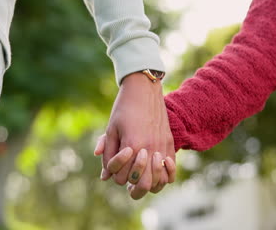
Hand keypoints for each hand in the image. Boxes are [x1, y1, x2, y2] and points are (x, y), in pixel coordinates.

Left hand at [95, 72, 175, 198]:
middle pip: (142, 185)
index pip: (122, 178)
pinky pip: (170, 170)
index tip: (115, 163)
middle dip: (132, 187)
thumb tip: (105, 177)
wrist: (144, 90)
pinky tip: (155, 168)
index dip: (115, 174)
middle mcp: (149, 149)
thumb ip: (108, 154)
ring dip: (149, 182)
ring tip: (142, 175)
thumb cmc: (124, 109)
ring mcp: (162, 147)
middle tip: (128, 178)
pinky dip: (163, 175)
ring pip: (158, 181)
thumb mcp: (111, 129)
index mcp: (131, 146)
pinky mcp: (170, 144)